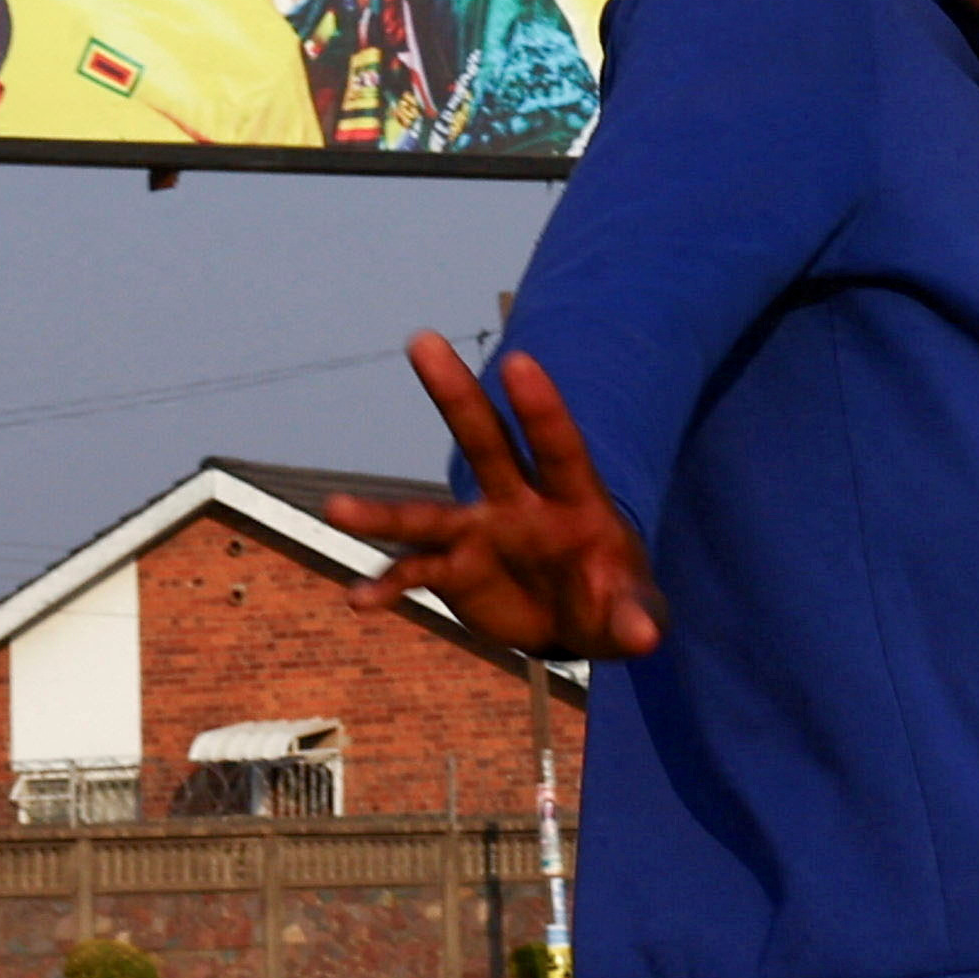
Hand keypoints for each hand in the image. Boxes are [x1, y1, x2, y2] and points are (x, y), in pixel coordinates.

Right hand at [322, 334, 661, 659]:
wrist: (572, 621)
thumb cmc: (612, 600)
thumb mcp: (633, 612)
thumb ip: (638, 616)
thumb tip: (644, 637)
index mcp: (573, 498)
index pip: (558, 447)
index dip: (540, 407)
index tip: (517, 361)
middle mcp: (519, 503)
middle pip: (487, 443)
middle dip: (457, 395)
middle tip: (423, 340)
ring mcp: (480, 533)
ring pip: (427, 513)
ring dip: (382, 512)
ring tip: (334, 508)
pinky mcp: (454, 569)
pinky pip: (413, 572)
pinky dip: (386, 585)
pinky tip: (359, 600)